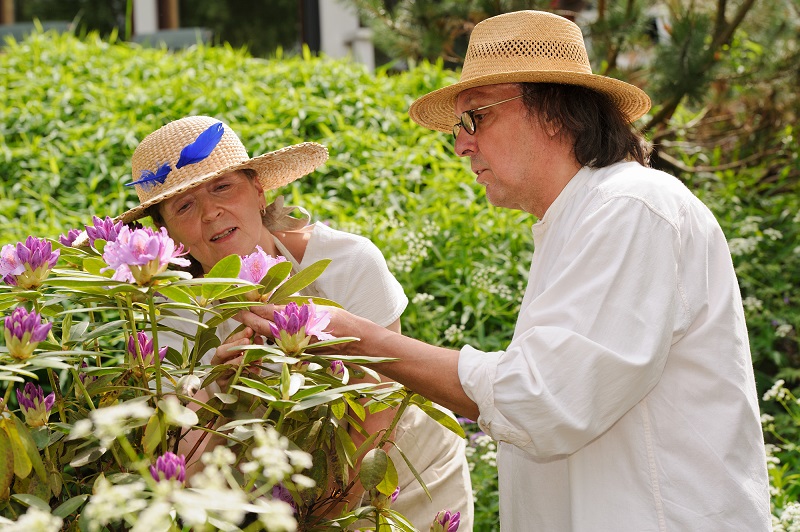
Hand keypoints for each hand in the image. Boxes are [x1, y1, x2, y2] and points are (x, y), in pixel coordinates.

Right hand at [210, 326, 262, 389]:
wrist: (245, 398)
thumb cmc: (248, 376)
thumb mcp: (253, 361)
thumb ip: (254, 350)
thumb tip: (258, 338)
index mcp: (225, 354)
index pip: (229, 341)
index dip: (239, 335)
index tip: (250, 330)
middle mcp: (219, 363)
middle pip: (221, 351)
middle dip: (235, 345)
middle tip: (247, 341)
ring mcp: (219, 375)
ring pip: (225, 364)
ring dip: (238, 359)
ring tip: (250, 356)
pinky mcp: (222, 386)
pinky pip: (230, 377)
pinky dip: (241, 372)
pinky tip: (250, 369)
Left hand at [236, 304, 369, 355]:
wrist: (356, 343)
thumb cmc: (340, 323)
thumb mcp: (317, 311)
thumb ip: (293, 310)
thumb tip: (269, 306)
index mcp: (300, 329)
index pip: (271, 317)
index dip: (254, 308)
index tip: (241, 301)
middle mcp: (295, 341)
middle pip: (265, 329)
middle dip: (248, 318)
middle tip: (233, 309)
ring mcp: (295, 349)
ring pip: (269, 337)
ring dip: (255, 326)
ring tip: (242, 316)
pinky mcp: (297, 353)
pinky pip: (278, 342)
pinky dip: (267, 333)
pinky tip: (260, 326)